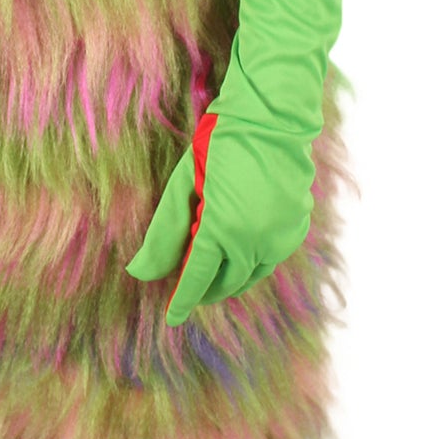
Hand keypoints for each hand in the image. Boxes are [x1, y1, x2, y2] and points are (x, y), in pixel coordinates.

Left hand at [123, 109, 315, 324]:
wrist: (272, 119)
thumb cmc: (219, 146)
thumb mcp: (184, 186)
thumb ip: (163, 235)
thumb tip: (140, 273)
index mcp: (222, 231)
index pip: (196, 279)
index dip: (182, 301)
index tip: (171, 319)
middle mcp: (255, 242)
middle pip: (225, 283)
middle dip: (205, 291)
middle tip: (188, 288)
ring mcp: (281, 237)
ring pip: (251, 276)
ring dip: (230, 279)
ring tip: (213, 275)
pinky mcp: (297, 228)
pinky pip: (271, 259)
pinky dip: (253, 262)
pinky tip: (241, 252)